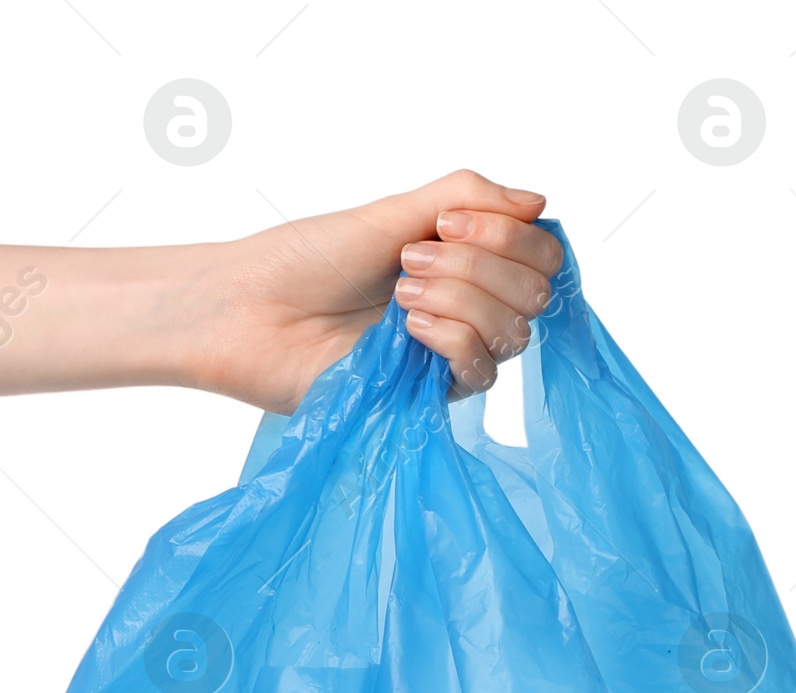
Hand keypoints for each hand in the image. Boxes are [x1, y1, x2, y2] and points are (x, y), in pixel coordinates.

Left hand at [188, 170, 563, 413]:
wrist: (255, 313)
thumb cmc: (308, 260)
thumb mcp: (395, 210)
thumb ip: (469, 195)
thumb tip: (539, 203)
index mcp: (465, 259)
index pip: (540, 254)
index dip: (510, 234)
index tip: (446, 221)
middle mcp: (468, 306)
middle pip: (535, 292)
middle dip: (480, 263)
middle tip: (410, 260)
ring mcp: (451, 352)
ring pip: (513, 331)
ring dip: (460, 298)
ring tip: (400, 293)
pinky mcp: (432, 395)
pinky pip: (480, 371)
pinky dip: (450, 338)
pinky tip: (407, 328)